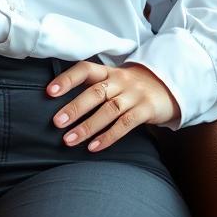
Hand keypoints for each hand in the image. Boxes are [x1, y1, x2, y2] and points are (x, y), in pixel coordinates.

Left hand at [48, 62, 178, 152]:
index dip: (67, 79)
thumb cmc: (130, 88)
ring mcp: (135, 95)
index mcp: (108, 72)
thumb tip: (57, 105)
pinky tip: (93, 147)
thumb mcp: (113, 81)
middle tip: (57, 122)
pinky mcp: (146, 110)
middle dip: (75, 107)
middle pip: (96, 93)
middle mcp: (120, 80)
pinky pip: (126, 124)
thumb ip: (91, 88)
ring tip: (69, 140)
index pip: (85, 70)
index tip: (49, 92)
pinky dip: (108, 136)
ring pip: (109, 110)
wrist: (168, 86)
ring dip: (87, 126)